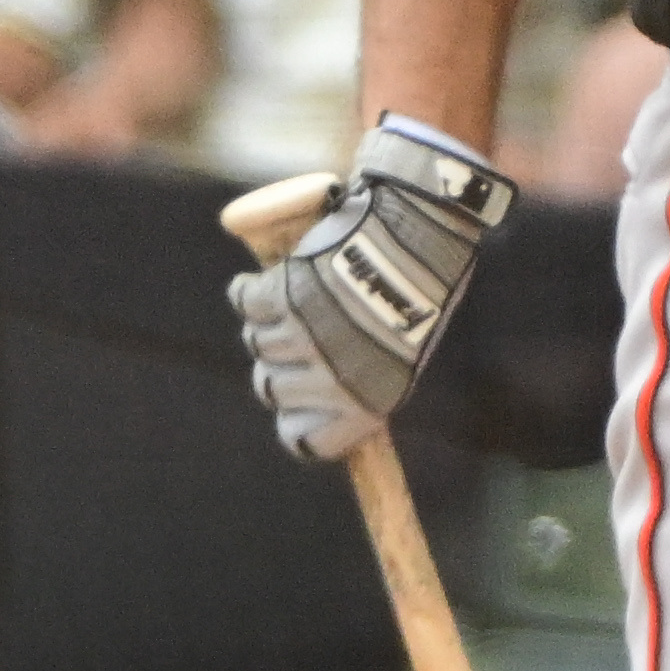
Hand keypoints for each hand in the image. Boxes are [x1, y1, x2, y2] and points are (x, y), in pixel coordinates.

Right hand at [227, 116, 514, 459]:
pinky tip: (261, 279)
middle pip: (270, 387)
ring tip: (303, 291)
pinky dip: (249, 289)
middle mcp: (333, 378)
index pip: (306, 441)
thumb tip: (325, 400)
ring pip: (258, 341)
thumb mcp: (402, 347)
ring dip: (271, 318)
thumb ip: (363, 375)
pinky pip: (246, 303)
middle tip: (305, 328)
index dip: (296, 419)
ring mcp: (305, 336)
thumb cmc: (421, 287)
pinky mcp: (285, 296)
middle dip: (281, 359)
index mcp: (369, 400)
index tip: (299, 402)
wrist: (423, 229)